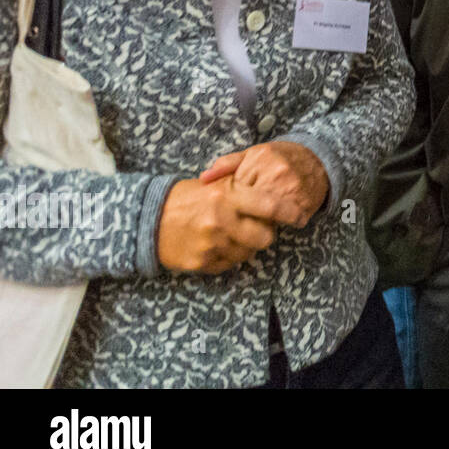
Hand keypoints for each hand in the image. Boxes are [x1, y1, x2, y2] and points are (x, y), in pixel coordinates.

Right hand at [157, 177, 292, 273]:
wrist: (147, 219)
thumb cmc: (185, 198)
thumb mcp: (213, 184)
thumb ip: (241, 188)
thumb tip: (274, 192)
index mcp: (226, 196)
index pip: (270, 206)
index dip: (290, 213)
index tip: (301, 216)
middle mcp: (221, 221)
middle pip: (265, 238)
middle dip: (266, 234)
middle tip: (258, 228)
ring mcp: (211, 244)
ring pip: (248, 254)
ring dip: (246, 246)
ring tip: (231, 234)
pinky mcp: (202, 262)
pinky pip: (229, 264)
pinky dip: (228, 256)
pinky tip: (216, 244)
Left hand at [200, 141, 328, 228]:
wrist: (318, 159)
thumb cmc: (280, 158)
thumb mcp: (252, 154)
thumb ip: (227, 165)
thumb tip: (202, 179)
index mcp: (259, 160)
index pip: (235, 190)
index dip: (232, 202)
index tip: (232, 206)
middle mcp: (276, 174)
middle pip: (250, 208)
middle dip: (245, 216)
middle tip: (243, 219)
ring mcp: (292, 190)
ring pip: (266, 219)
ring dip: (261, 224)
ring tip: (260, 220)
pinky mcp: (304, 205)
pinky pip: (283, 224)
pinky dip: (280, 225)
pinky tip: (279, 220)